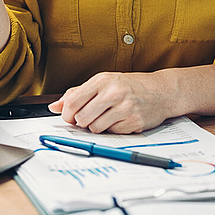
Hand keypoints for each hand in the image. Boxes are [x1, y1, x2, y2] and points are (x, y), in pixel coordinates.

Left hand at [48, 71, 173, 133]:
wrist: (161, 90)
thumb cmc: (129, 85)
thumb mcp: (103, 82)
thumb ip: (78, 93)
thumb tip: (54, 106)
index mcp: (102, 80)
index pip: (72, 101)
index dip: (67, 114)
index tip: (71, 117)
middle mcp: (113, 92)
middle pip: (81, 118)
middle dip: (81, 123)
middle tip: (90, 118)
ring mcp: (124, 107)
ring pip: (94, 128)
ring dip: (97, 127)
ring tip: (107, 118)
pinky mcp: (133, 121)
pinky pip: (111, 134)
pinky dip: (113, 131)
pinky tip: (120, 120)